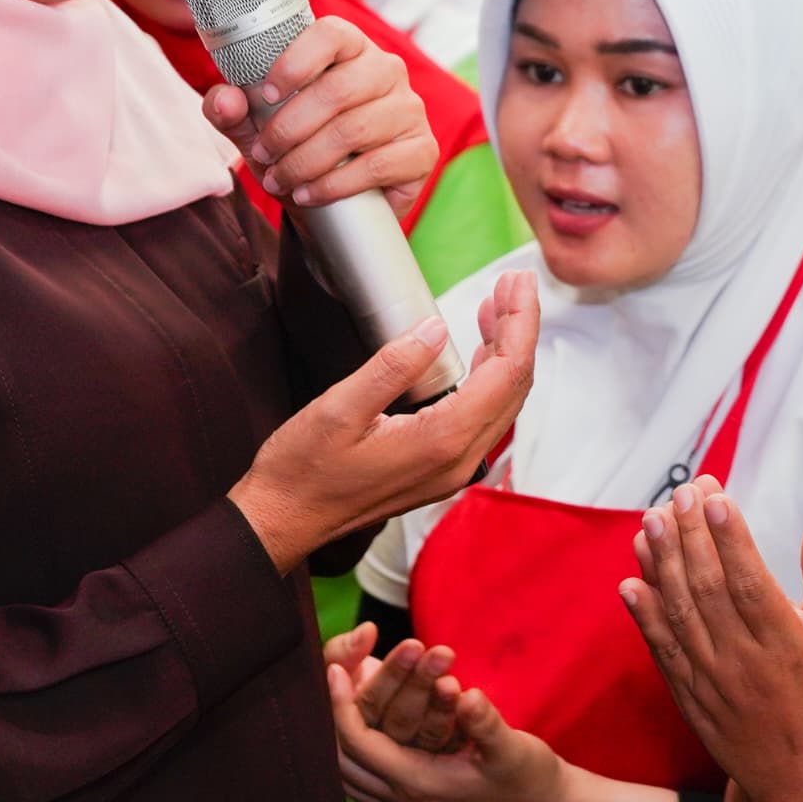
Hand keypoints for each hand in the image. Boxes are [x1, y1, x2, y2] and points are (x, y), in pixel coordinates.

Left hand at [199, 13, 438, 220]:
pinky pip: (379, 165)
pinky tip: (310, 193)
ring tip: (280, 180)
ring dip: (306, 161)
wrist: (336, 204)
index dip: (296, 62)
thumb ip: (234, 111)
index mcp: (349, 49)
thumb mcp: (256, 128)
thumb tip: (225, 99)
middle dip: (289, 128)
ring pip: (355, 129)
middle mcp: (386, 70)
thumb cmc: (298, 148)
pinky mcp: (422, 151)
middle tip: (263, 154)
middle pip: (338, 89)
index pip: (331, 34)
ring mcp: (409, 110)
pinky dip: (335, 184)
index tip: (266, 93)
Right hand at [229, 270, 536, 570]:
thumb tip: (437, 329)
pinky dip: (488, 380)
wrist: (282, 520)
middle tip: (511, 284)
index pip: (507, 372)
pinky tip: (476, 355)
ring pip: (502, 404)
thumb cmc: (303, 469)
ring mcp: (452, 471)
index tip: (518, 280)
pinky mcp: (439, 471)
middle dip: (518, 331)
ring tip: (495, 309)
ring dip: (505, 354)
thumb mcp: (340, 407)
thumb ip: (394, 366)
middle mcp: (459, 461)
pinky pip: (482, 420)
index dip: (520, 321)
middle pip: (513, 387)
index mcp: (442, 441)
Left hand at [325, 626, 571, 801]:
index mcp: (420, 783)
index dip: (341, 706)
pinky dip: (353, 751)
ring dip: (337, 737)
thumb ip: (486, 723)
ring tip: (337, 697)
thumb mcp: (514, 747)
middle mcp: (404, 799)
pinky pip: (364, 780)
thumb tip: (466, 696)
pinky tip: (359, 724)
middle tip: (330, 678)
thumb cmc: (529, 775)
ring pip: (348, 775)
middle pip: (340, 762)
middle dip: (330, 719)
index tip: (335, 669)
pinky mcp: (412, 801)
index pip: (360, 744)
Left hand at [623, 481, 802, 801]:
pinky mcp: (691, 700)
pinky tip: (631, 581)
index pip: (749, 581)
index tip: (715, 496)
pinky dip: (643, 616)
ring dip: (661, 563)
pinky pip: (661, 651)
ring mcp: (710, 683)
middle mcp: (741, 663)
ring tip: (651, 520)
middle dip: (691, 534)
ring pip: (678, 612)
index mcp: (787, 649)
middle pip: (707, 587)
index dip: (729, 537)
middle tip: (682, 491)